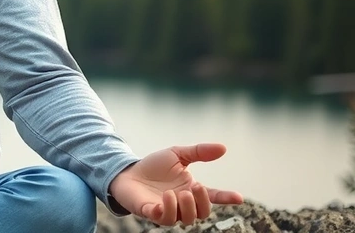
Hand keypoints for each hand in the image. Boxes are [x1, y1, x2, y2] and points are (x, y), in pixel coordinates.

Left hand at [108, 143, 243, 226]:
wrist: (127, 171)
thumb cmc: (153, 166)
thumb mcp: (177, 154)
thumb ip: (199, 152)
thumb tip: (223, 148)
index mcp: (190, 189)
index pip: (212, 197)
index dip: (226, 197)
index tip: (239, 197)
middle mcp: (182, 203)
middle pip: (202, 213)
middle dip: (202, 202)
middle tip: (194, 187)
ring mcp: (167, 210)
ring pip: (186, 219)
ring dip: (186, 206)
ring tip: (178, 192)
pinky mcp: (151, 213)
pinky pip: (164, 218)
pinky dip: (168, 209)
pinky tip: (166, 196)